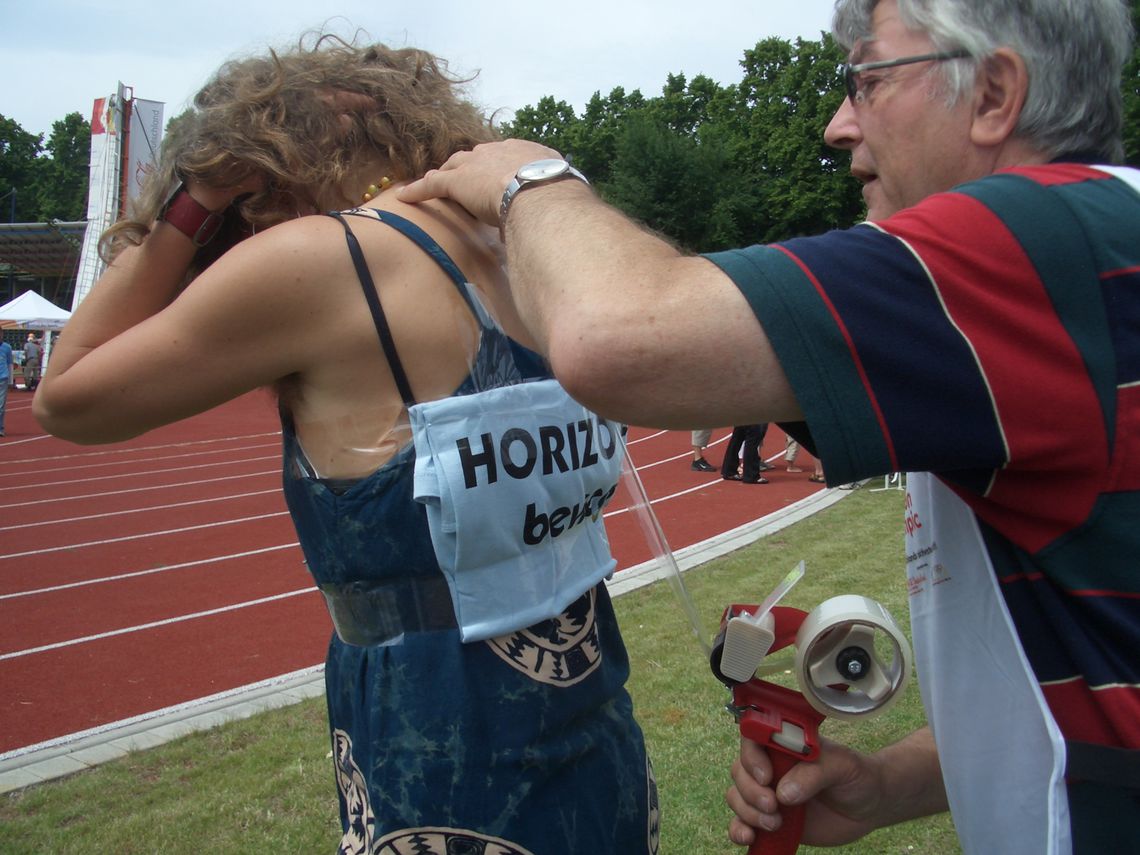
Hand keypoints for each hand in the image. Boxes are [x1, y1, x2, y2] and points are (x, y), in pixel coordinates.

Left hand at [398, 139, 562, 227]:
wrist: (541, 193)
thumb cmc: (557, 198)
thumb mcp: (557, 194)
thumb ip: (547, 203)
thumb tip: (545, 223)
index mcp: (526, 153)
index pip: (506, 157)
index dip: (499, 168)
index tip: (497, 177)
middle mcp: (499, 151)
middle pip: (477, 157)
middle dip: (470, 166)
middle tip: (466, 177)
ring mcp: (476, 164)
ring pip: (454, 167)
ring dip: (446, 174)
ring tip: (438, 182)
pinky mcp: (456, 180)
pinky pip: (432, 184)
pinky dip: (418, 190)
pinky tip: (404, 197)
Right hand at [726, 736, 881, 847]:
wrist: (869, 807)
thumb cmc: (856, 776)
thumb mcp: (842, 766)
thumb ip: (814, 774)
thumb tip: (784, 793)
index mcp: (785, 744)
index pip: (753, 740)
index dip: (752, 758)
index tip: (767, 777)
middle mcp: (772, 766)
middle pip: (740, 772)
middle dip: (751, 792)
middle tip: (774, 806)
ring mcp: (769, 793)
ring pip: (737, 797)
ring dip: (747, 812)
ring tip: (775, 824)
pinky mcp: (771, 819)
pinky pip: (742, 822)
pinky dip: (738, 830)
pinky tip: (749, 837)